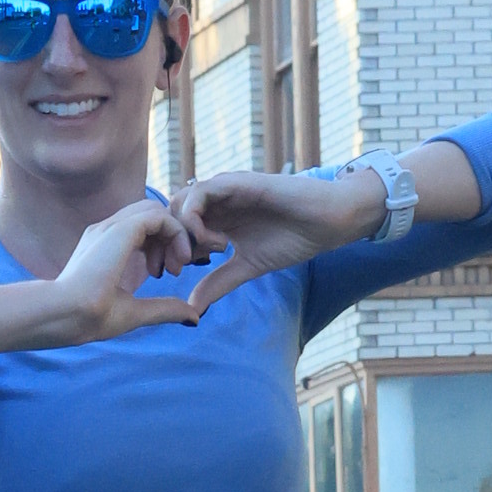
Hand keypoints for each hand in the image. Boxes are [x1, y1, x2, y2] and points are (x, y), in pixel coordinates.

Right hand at [48, 195, 209, 342]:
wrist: (66, 315)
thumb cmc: (90, 318)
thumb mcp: (137, 312)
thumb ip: (164, 309)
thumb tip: (194, 317)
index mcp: (105, 246)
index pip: (141, 227)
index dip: (162, 245)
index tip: (167, 273)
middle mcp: (107, 231)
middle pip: (150, 215)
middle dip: (170, 238)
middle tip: (175, 270)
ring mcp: (112, 227)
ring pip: (156, 211)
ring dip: (174, 235)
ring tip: (177, 266)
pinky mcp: (120, 230)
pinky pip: (158, 216)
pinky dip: (176, 233)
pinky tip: (178, 260)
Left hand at [165, 165, 381, 319]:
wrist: (327, 222)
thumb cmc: (293, 239)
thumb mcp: (248, 267)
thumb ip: (219, 282)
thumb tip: (191, 308)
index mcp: (215, 218)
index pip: (174, 228)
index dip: (165, 251)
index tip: (169, 276)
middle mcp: (215, 201)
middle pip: (169, 213)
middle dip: (165, 242)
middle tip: (175, 270)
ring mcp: (224, 190)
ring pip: (180, 201)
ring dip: (179, 231)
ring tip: (193, 257)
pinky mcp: (237, 183)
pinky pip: (201, 192)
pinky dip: (197, 218)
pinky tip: (215, 243)